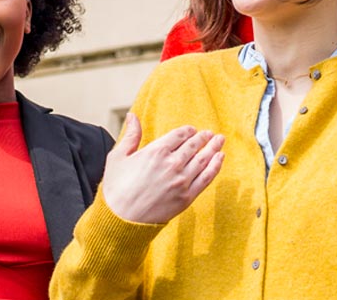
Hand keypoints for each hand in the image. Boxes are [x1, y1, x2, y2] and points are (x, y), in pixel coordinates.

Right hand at [100, 113, 224, 223]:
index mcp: (156, 151)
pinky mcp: (187, 197)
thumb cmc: (116, 188)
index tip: (192, 130)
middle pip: (193, 146)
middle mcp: (172, 164)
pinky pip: (206, 178)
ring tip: (220, 141)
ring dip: (214, 148)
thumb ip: (130, 135)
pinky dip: (216, 166)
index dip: (188, 131)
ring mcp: (182, 181)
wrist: (122, 220)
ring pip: (203, 159)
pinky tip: (220, 158)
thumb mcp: (118, 157)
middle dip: (203, 138)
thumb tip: (132, 115)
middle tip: (210, 134)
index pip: (179, 135)